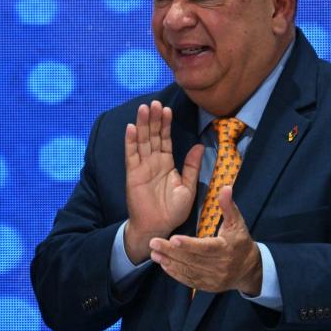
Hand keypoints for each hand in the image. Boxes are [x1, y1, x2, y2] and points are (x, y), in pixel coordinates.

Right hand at [124, 101, 202, 263]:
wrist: (158, 228)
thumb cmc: (173, 211)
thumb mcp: (188, 187)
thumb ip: (192, 167)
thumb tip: (200, 145)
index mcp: (167, 163)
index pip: (166, 138)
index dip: (166, 124)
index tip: (167, 109)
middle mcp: (153, 161)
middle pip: (153, 135)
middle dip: (154, 119)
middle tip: (154, 102)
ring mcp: (142, 166)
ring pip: (142, 141)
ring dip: (143, 124)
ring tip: (144, 109)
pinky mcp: (132, 174)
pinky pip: (131, 155)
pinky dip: (130, 141)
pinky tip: (131, 128)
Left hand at [148, 186, 262, 294]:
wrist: (249, 269)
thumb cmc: (240, 241)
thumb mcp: (237, 222)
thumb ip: (228, 206)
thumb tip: (226, 187)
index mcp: (226, 249)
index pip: (206, 247)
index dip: (189, 244)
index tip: (173, 238)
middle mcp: (220, 266)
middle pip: (193, 259)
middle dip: (171, 252)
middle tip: (153, 243)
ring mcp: (214, 279)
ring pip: (189, 271)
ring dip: (169, 262)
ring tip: (154, 253)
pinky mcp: (208, 286)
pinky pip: (190, 280)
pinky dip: (175, 273)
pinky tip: (163, 265)